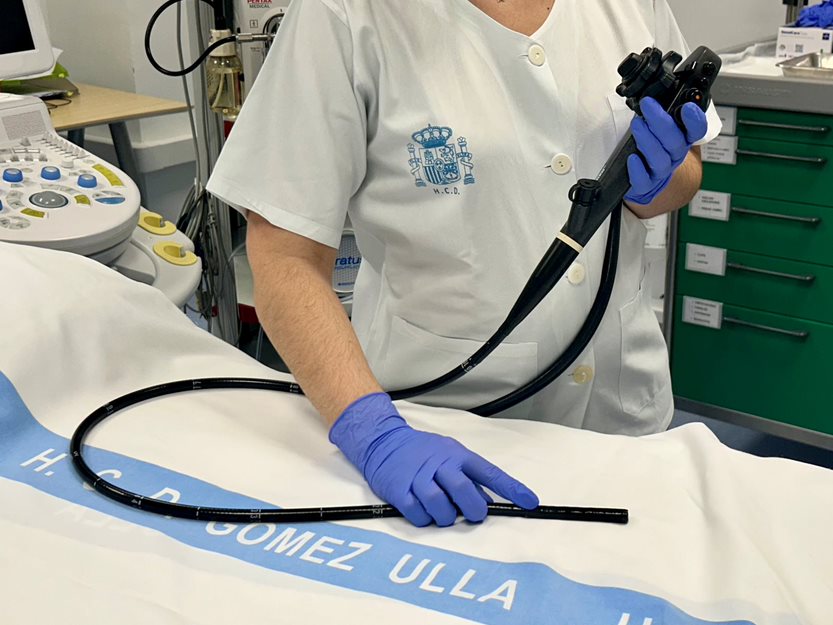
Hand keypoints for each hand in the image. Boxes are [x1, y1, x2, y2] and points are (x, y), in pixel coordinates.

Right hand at [329, 392, 538, 526]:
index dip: (512, 489)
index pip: (490, 473)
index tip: (530, 502)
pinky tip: (424, 513)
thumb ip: (468, 476)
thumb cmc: (421, 451)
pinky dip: (425, 520)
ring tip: (443, 514)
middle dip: (473, 510)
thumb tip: (488, 501)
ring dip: (446, 517)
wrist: (383, 442)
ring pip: (441, 507)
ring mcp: (418, 478)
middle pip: (464, 492)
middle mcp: (439, 465)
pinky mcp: (400, 491)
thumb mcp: (448, 454)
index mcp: (457, 455)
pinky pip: (418, 515)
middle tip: (472, 515)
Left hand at [624, 97, 707, 206]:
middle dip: (661, 122)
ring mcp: (661, 171)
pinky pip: (644, 180)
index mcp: (682, 139)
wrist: (647, 181)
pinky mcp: (645, 185)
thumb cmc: (652, 148)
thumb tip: (654, 90)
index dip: (694, 120)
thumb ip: (662, 112)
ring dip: (648, 140)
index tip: (687, 107)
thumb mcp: (660, 128)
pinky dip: (638, 170)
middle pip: (675, 141)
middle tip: (647, 105)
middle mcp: (674, 155)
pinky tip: (632, 159)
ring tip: (637, 125)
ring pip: (659, 159)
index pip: (696, 130)